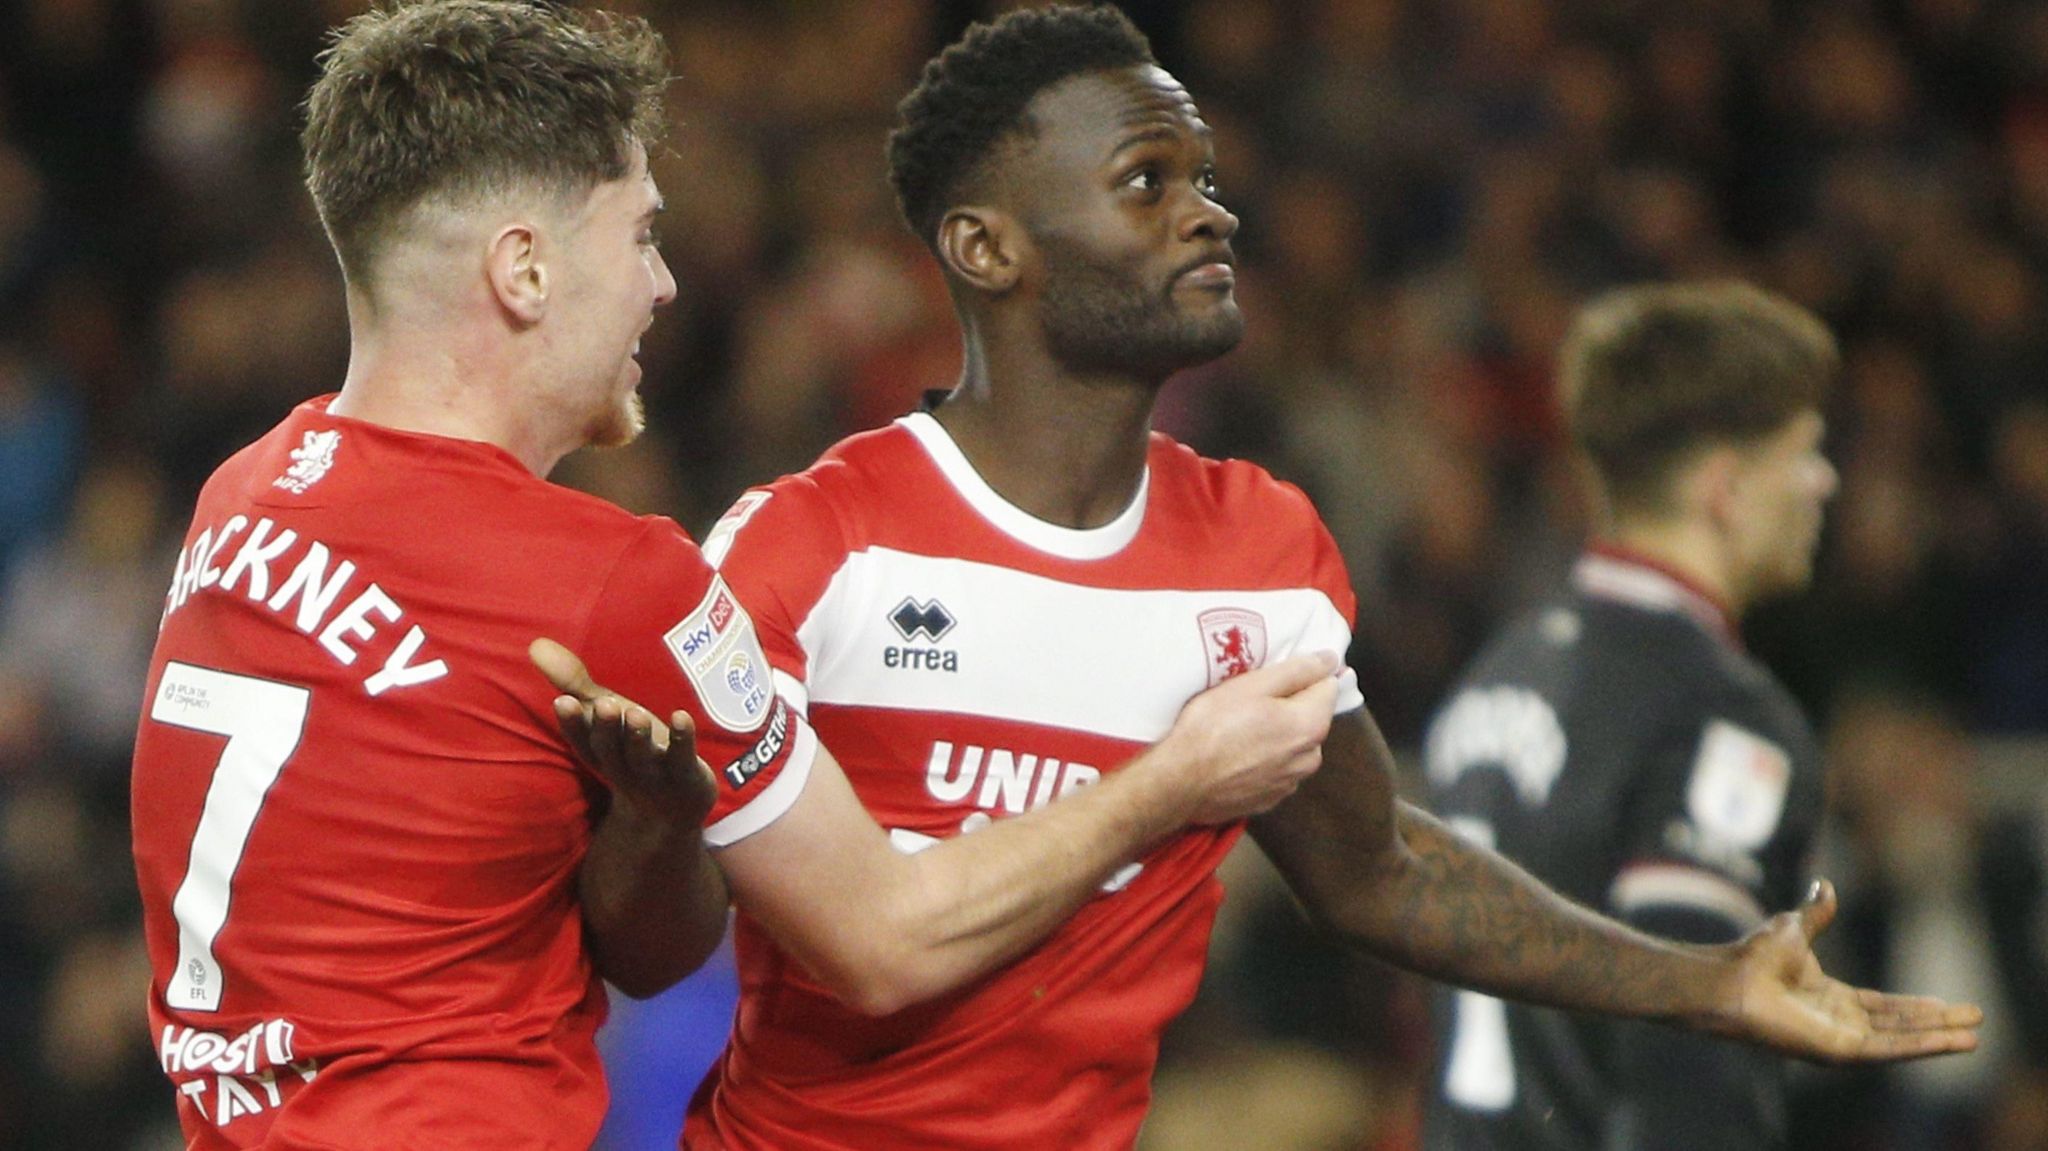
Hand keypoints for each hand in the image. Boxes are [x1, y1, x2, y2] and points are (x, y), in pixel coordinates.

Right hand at [529, 637, 718, 828]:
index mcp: (600, 753)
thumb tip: (537, 645)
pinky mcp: (687, 777)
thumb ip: (574, 683)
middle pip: (610, 751)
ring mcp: (655, 777)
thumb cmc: (633, 752)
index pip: (582, 741)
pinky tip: (682, 717)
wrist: (670, 811)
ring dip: (638, 737)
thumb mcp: (605, 717)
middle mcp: (623, 768)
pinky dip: (683, 739)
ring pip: (643, 758)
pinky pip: (683, 759)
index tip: (562, 702)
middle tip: (602, 704)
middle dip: (605, 728)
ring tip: (634, 713)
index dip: (572, 724)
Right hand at [1160, 651, 1340, 824]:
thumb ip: (1298, 670)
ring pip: (1293, 745)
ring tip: (1239, 729)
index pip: (1328, 687)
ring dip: (1276, 735)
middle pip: (1310, 718)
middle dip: (1288, 707)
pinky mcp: (1270, 799)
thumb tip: (1330, 660)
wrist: (1180, 782)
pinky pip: (1276, 768)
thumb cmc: (1211, 729)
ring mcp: (1290, 782)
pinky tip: (1236, 754)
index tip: (1273, 678)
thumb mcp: (1252, 685)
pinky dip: (1263, 759)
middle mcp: (1309, 757)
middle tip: (1249, 701)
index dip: (1302, 676)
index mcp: (1311, 725)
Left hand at [1703, 879, 1981, 1061]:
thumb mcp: (1797, 928)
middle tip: (1974, 1019)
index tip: (1947, 1002)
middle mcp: (1837, 1022)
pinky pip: (1888, 1051)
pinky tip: (1950, 1041)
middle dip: (1936, 1023)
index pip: (1883, 1006)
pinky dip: (1920, 1046)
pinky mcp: (1838, 1051)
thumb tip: (1825, 884)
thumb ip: (1817, 913)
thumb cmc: (1754, 955)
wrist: (1732, 977)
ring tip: (1973, 1036)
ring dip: (1936, 1039)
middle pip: (1898, 1026)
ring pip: (1899, 1041)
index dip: (1916, 1006)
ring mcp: (1838, 1039)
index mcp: (1830, 998)